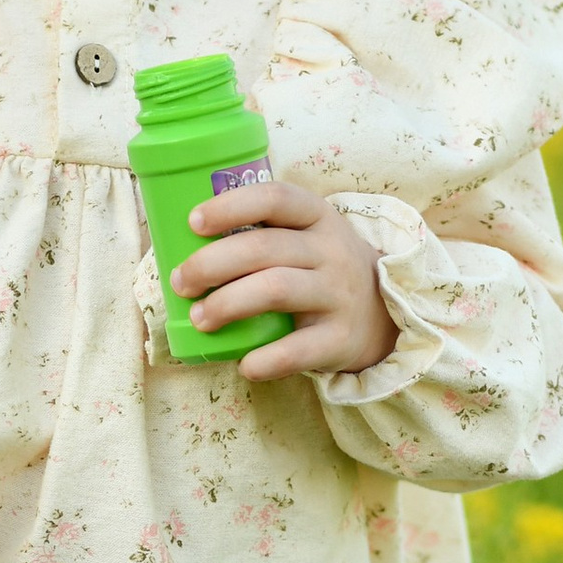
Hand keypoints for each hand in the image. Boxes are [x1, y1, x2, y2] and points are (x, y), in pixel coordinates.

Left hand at [173, 177, 395, 380]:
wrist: (382, 314)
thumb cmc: (320, 270)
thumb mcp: (306, 237)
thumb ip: (261, 232)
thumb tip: (181, 246)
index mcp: (316, 217)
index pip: (274, 198)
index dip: (230, 207)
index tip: (193, 222)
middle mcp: (331, 251)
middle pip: (264, 248)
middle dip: (211, 264)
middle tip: (180, 283)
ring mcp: (338, 294)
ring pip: (276, 290)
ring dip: (227, 304)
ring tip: (199, 319)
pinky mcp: (341, 338)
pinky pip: (298, 350)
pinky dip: (265, 359)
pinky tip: (244, 364)